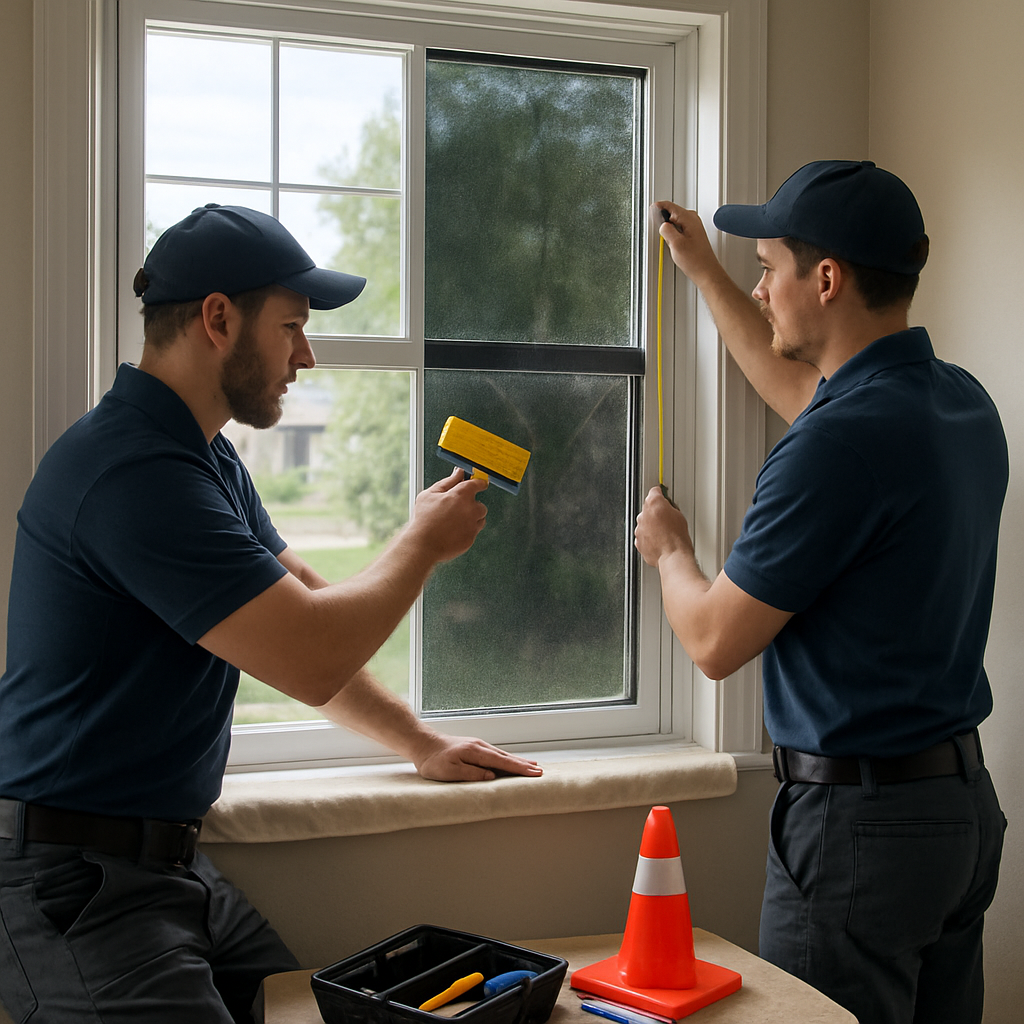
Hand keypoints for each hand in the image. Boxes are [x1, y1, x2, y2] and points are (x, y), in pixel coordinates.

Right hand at [409, 467, 488, 562]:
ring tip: (453, 522)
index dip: (479, 483)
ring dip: (471, 518)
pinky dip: (466, 531)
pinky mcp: (471, 538)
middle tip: (455, 509)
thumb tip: (458, 472)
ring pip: (480, 519)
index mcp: (461, 495)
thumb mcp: (430, 494)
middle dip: (471, 506)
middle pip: (480, 505)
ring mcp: (472, 525)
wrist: (423, 544)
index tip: (479, 484)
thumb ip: (448, 481)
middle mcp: (471, 509)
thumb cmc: (424, 518)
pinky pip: (474, 532)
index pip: (478, 484)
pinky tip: (452, 532)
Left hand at [413, 733, 543, 782]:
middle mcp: (479, 746)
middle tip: (540, 771)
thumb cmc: (433, 760)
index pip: (502, 762)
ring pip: (501, 755)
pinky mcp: (474, 748)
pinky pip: (495, 755)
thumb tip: (491, 776)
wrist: (422, 743)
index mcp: (475, 752)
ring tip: (532, 766)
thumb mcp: (449, 771)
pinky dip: (506, 759)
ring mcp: (477, 746)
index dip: (519, 769)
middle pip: (506, 757)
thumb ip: (471, 774)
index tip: (535, 772)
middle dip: (524, 765)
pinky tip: (510, 762)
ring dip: (517, 761)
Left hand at [635, 485, 694, 566]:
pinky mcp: (638, 541)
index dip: (659, 494)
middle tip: (667, 520)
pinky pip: (643, 536)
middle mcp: (643, 515)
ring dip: (652, 526)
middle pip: (648, 509)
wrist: (673, 555)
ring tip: (664, 533)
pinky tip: (659, 541)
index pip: (654, 492)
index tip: (661, 495)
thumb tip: (667, 508)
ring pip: (644, 523)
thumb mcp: (679, 515)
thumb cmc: (677, 537)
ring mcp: (639, 528)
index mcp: (653, 503)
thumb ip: (669, 507)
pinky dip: (649, 538)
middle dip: (655, 513)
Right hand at [651, 202, 720, 286]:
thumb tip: (662, 224)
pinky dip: (672, 231)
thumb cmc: (695, 260)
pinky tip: (671, 241)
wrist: (706, 271)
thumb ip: (666, 230)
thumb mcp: (675, 244)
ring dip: (668, 226)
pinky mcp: (693, 234)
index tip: (651, 209)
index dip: (658, 207)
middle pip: (672, 212)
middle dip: (663, 217)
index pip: (670, 205)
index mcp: (689, 219)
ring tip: (664, 236)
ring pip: (675, 220)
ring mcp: (694, 226)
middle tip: (655, 225)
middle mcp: (693, 220)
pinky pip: (679, 227)